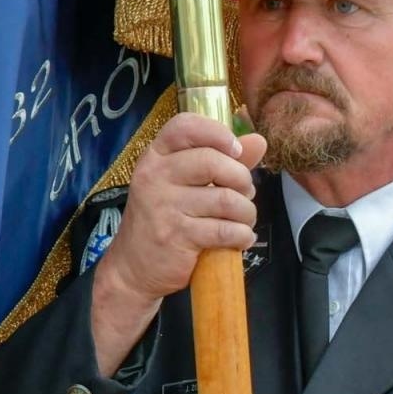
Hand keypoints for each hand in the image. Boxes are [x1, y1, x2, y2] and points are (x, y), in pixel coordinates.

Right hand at [95, 112, 267, 307]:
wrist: (133, 267)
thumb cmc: (165, 219)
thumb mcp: (184, 184)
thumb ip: (222, 160)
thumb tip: (259, 141)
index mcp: (156, 156)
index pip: (185, 126)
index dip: (218, 133)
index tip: (236, 151)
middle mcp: (155, 176)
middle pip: (212, 162)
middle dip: (242, 179)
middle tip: (244, 194)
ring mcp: (163, 206)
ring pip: (226, 199)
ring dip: (246, 212)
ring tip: (244, 220)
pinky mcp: (176, 235)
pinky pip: (224, 230)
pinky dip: (242, 235)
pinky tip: (240, 238)